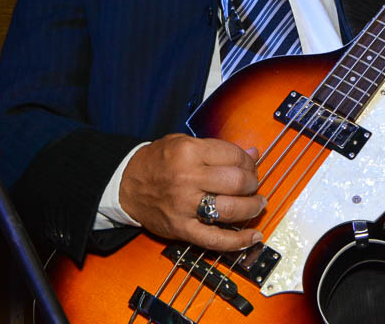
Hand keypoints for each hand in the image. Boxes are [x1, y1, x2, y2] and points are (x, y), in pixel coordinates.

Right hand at [119, 133, 265, 250]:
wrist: (126, 185)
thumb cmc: (156, 162)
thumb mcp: (183, 143)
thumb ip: (218, 148)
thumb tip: (253, 154)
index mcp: (189, 152)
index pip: (233, 156)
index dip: (248, 161)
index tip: (250, 165)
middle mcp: (187, 179)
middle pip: (236, 182)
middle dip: (253, 183)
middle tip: (254, 183)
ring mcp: (184, 206)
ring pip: (231, 209)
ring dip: (252, 208)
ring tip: (258, 204)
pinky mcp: (181, 229)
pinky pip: (215, 239)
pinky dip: (238, 241)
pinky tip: (252, 237)